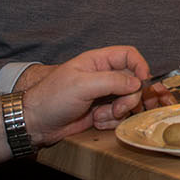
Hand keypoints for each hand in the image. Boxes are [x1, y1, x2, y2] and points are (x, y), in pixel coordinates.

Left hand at [17, 46, 147, 145]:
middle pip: (132, 82)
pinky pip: (118, 116)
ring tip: (100, 116)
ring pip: (127, 101)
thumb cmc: (51, 99)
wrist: (36, 123)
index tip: (143, 82)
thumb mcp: (82, 85)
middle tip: (118, 108)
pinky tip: (96, 122)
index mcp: (97, 62)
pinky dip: (111, 121)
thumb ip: (112, 81)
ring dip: (119, 112)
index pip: (128, 55)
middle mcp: (102, 76)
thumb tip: (136, 83)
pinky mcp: (101, 111)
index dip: (140, 67)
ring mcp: (102, 95)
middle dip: (129, 97)